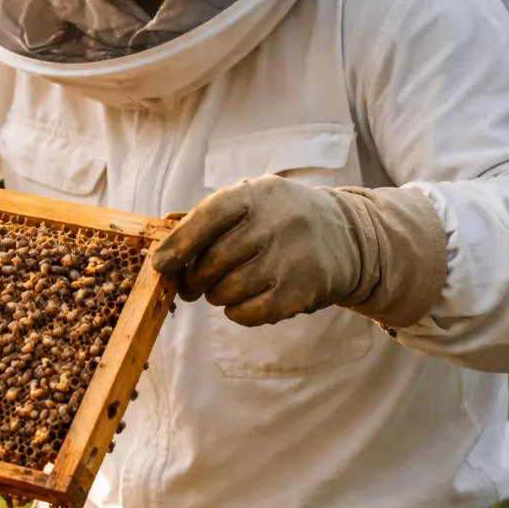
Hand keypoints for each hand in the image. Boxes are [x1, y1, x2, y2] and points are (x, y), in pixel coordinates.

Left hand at [150, 175, 448, 329]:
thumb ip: (210, 220)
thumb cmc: (280, 219)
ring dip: (216, 296)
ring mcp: (292, 256)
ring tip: (223, 289)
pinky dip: (237, 313)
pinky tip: (243, 302)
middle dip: (194, 280)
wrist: (348, 236)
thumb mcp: (252, 202)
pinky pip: (250, 313)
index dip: (178, 245)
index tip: (160, 265)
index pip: (207, 218)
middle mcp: (276, 221)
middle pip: (212, 261)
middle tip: (191, 287)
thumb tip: (163, 255)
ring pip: (227, 290)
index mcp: (256, 194)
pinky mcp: (303, 290)